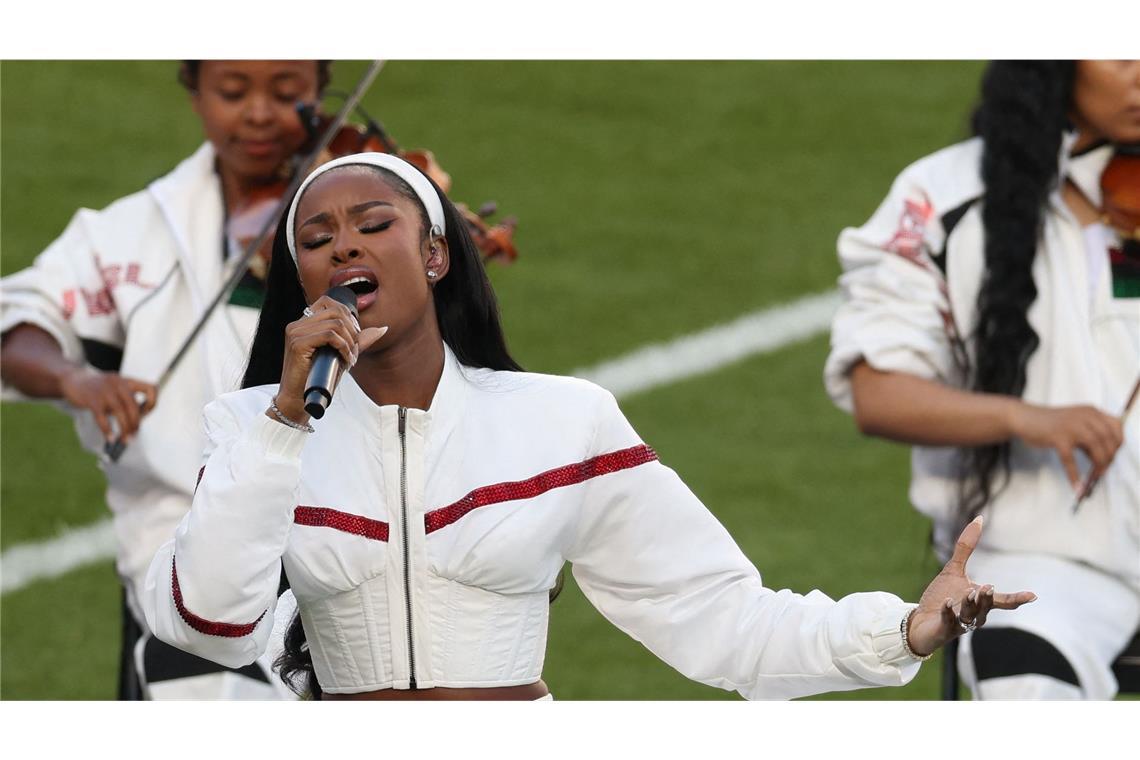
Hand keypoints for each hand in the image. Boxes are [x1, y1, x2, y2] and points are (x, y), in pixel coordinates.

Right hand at [58, 366, 156, 442]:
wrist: (72, 379)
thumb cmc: (98, 388)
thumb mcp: (116, 388)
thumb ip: (127, 400)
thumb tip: (137, 422)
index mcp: (128, 381)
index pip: (151, 388)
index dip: (152, 403)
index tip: (144, 414)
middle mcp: (118, 383)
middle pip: (134, 406)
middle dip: (136, 423)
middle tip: (134, 435)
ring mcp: (104, 391)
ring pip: (121, 412)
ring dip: (125, 429)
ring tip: (125, 440)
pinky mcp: (91, 399)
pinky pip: (102, 418)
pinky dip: (107, 430)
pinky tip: (110, 438)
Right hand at [276, 296, 386, 422]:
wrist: (299, 401)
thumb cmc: (319, 378)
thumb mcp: (342, 355)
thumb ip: (359, 340)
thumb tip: (382, 328)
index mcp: (304, 323)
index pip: (329, 302)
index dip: (348, 316)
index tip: (354, 336)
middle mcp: (297, 324)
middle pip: (335, 311)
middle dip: (352, 330)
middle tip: (355, 350)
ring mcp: (295, 332)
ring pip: (335, 323)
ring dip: (350, 341)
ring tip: (350, 357)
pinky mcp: (297, 343)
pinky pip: (330, 335)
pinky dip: (344, 347)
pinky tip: (345, 359)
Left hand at [905, 516, 1036, 656]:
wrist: (922, 621)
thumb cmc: (942, 597)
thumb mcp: (953, 570)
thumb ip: (966, 547)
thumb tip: (979, 519)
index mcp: (980, 601)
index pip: (1002, 601)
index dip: (1017, 598)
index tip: (1033, 596)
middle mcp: (975, 614)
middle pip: (986, 607)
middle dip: (988, 598)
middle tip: (988, 586)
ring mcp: (961, 623)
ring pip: (970, 615)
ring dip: (970, 604)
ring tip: (970, 592)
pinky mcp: (945, 627)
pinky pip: (949, 621)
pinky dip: (948, 612)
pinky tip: (946, 603)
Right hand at [1009, 402, 1123, 489]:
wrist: (1024, 418)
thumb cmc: (1049, 424)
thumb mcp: (1074, 426)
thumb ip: (1089, 438)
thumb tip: (1103, 460)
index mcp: (1090, 411)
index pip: (1116, 426)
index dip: (1118, 443)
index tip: (1113, 456)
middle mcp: (1084, 416)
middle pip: (1108, 438)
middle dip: (1109, 457)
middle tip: (1103, 470)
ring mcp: (1071, 426)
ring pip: (1095, 447)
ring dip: (1098, 465)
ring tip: (1094, 477)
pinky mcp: (1057, 437)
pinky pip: (1070, 460)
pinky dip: (1074, 475)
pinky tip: (1076, 485)